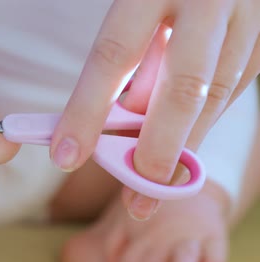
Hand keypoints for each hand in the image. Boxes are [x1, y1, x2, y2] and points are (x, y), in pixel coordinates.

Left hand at [50, 0, 259, 219]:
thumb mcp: (133, 3)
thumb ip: (125, 52)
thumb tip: (117, 120)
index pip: (113, 57)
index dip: (87, 112)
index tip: (65, 155)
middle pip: (183, 88)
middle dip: (157, 150)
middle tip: (136, 196)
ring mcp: (248, 13)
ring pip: (216, 94)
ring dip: (184, 144)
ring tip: (154, 180)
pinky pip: (233, 87)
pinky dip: (204, 119)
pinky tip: (183, 136)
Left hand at [102, 181, 229, 261]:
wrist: (185, 177)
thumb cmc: (153, 206)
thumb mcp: (128, 221)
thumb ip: (115, 245)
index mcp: (141, 238)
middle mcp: (162, 237)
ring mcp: (187, 233)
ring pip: (183, 255)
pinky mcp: (213, 229)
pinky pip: (215, 245)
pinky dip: (214, 259)